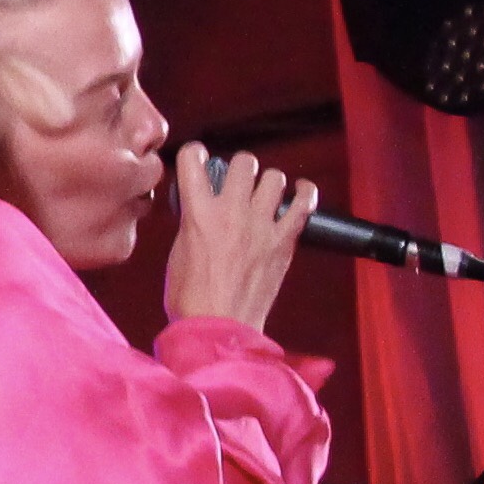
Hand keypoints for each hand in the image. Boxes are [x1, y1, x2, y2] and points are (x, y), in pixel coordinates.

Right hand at [165, 144, 312, 331]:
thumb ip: (191, 223)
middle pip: (244, 162)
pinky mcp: (283, 242)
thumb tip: (200, 210)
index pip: (193, 159)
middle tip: (238, 183)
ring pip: (274, 177)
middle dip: (240, 168)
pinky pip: (304, 204)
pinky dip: (305, 193)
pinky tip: (300, 191)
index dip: (195, 154)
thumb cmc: (191, 299)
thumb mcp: (178, 252)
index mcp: (198, 213)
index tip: (199, 160)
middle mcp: (231, 212)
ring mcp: (260, 226)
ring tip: (264, 193)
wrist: (217, 329)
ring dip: (269, 182)